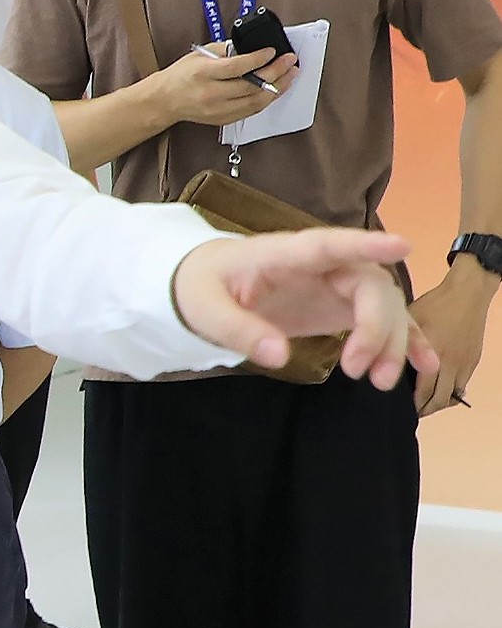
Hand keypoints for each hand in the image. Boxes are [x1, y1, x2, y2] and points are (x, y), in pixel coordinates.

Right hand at [152, 46, 297, 127]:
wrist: (165, 100)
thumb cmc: (181, 75)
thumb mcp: (199, 55)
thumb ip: (225, 51)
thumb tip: (251, 49)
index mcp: (203, 73)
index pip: (237, 67)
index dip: (259, 59)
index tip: (273, 51)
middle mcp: (211, 93)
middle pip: (252, 85)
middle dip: (276, 72)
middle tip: (290, 61)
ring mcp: (218, 109)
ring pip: (256, 101)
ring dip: (278, 87)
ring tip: (290, 75)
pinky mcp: (224, 119)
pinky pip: (252, 110)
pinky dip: (267, 99)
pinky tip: (276, 89)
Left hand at [172, 230, 434, 389]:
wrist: (204, 284)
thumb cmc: (201, 287)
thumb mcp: (204, 309)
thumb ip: (238, 330)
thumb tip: (279, 356)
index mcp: (281, 254)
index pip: (326, 245)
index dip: (363, 244)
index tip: (402, 245)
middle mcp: (318, 265)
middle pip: (368, 285)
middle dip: (376, 328)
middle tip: (357, 371)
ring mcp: (334, 284)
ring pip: (383, 305)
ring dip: (392, 342)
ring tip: (380, 383)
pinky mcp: (341, 306)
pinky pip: (383, 320)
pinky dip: (406, 340)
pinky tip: (425, 366)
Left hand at [410, 258, 495, 415]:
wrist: (468, 295)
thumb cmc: (434, 305)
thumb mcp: (410, 320)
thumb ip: (401, 343)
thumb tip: (384, 362)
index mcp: (433, 353)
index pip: (423, 390)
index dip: (411, 404)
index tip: (397, 408)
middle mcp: (451, 364)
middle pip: (439, 400)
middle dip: (424, 409)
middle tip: (408, 411)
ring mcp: (465, 365)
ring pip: (453, 396)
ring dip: (438, 403)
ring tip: (422, 405)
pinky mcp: (474, 362)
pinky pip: (463, 386)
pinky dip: (451, 393)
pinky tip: (438, 390)